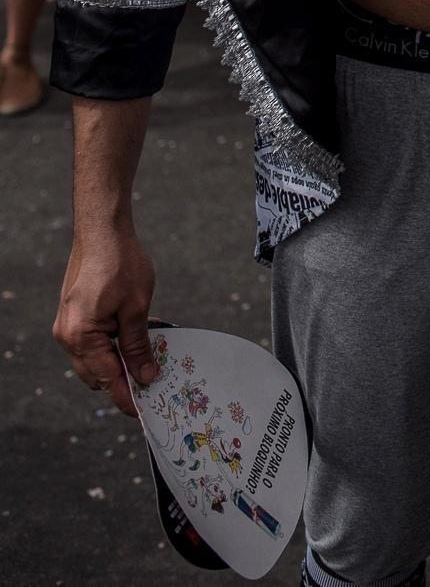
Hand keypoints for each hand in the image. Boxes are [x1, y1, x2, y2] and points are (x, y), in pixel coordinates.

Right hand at [53, 229, 157, 417]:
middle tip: (151, 384)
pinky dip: (111, 344)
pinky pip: (92, 341)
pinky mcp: (73, 314)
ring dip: (117, 361)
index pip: (106, 379)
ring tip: (147, 359)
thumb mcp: (137, 308)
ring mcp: (67, 325)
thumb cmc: (121, 263)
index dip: (125, 397)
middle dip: (122, 380)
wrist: (102, 228)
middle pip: (96, 374)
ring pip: (94, 359)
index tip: (143, 412)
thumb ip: (138, 346)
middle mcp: (67, 335)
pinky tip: (134, 337)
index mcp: (80, 337)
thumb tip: (144, 377)